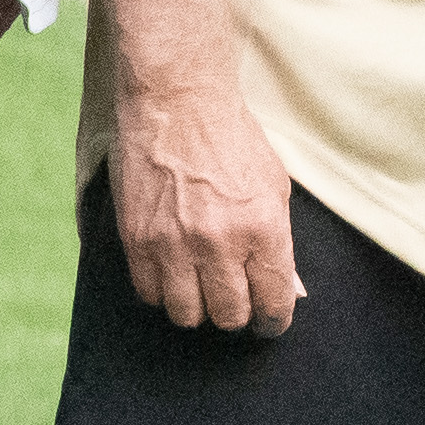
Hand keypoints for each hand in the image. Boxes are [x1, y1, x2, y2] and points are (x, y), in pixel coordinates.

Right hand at [110, 83, 300, 333]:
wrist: (178, 102)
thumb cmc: (232, 140)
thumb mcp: (274, 187)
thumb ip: (280, 242)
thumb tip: (287, 290)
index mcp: (262, 228)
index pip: (272, 303)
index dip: (272, 321)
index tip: (268, 323)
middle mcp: (219, 242)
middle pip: (229, 316)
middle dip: (236, 313)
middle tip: (234, 298)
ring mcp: (174, 244)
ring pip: (187, 314)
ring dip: (197, 306)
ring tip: (200, 285)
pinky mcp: (138, 240)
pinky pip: (150, 294)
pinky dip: (162, 290)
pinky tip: (172, 271)